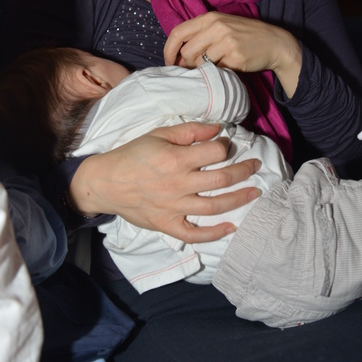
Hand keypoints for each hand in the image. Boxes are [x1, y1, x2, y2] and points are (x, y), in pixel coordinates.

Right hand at [68, 122, 261, 242]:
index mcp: (176, 159)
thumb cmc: (133, 155)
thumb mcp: (159, 134)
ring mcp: (174, 207)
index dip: (226, 146)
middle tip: (256, 165)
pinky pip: (195, 233)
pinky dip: (214, 233)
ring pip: (215, 206)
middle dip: (244, 171)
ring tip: (255, 192)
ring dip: (239, 199)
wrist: (105, 182)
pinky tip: (231, 227)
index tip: (229, 144)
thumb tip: (218, 128)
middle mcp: (178, 184)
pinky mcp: (167, 224)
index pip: (215, 152)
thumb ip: (190, 131)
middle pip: (222, 178)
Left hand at [163, 12, 301, 97]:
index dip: (169, 50)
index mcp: (210, 17)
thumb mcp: (222, 26)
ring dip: (201, 71)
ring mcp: (226, 41)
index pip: (178, 32)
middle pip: (187, 52)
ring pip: (199, 63)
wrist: (274, 42)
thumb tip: (178, 56)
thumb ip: (201, 35)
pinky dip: (216, 74)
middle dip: (186, 65)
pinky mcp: (235, 56)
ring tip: (212, 70)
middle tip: (194, 71)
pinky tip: (226, 70)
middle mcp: (217, 26)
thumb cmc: (245, 36)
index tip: (169, 63)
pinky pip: (215, 70)